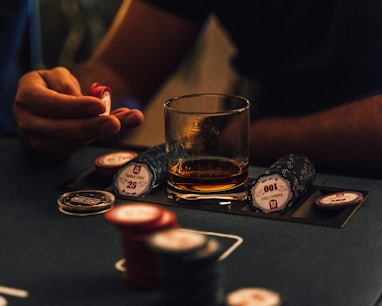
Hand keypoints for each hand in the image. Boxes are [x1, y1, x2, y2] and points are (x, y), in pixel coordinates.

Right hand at [13, 67, 143, 159]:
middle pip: (62, 129)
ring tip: (126, 120)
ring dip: (101, 133)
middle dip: (92, 126)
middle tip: (115, 123)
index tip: (100, 105)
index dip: (76, 106)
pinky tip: (118, 125)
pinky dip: (99, 136)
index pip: (53, 104)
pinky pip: (78, 147)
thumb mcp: (57, 76)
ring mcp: (38, 141)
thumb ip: (69, 85)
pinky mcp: (52, 153)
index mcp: (28, 97)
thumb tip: (86, 101)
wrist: (41, 106)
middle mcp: (28, 122)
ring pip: (74, 141)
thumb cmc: (50, 87)